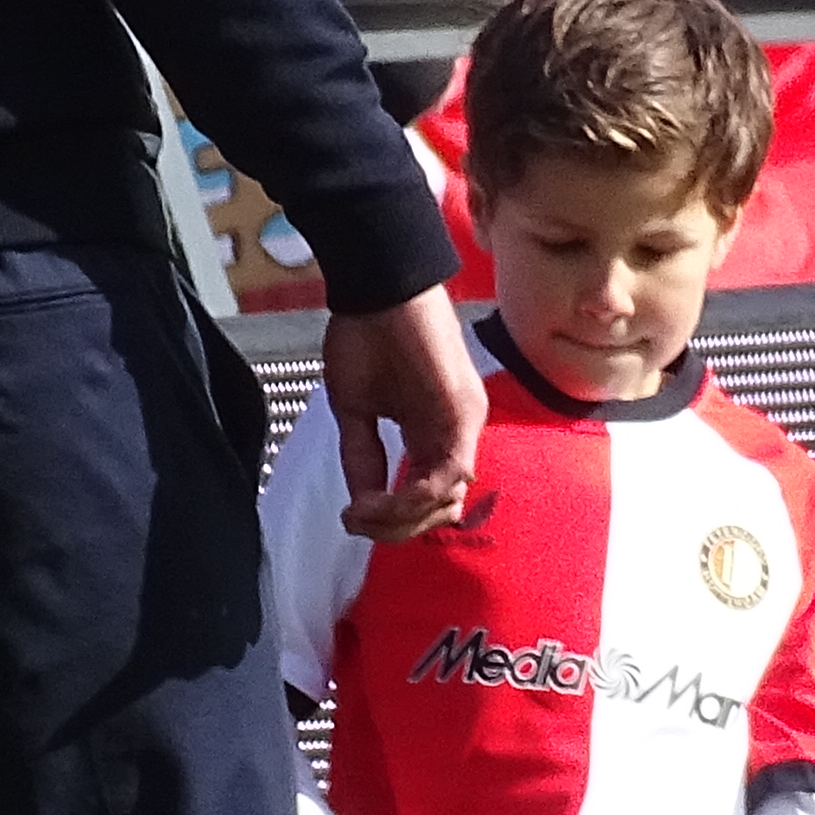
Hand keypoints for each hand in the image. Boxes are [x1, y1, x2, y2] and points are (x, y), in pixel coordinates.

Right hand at [324, 281, 481, 539]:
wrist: (377, 288)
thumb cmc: (365, 336)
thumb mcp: (354, 411)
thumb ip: (362, 459)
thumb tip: (362, 505)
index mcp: (431, 434)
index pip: (424, 499)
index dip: (389, 521)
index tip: (350, 518)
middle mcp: (454, 434)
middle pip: (440, 508)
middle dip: (396, 527)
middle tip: (357, 520)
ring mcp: (463, 424)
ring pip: (447, 498)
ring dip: (403, 515)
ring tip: (365, 510)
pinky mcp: (464, 412)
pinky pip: (450, 471)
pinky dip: (416, 494)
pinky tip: (382, 496)